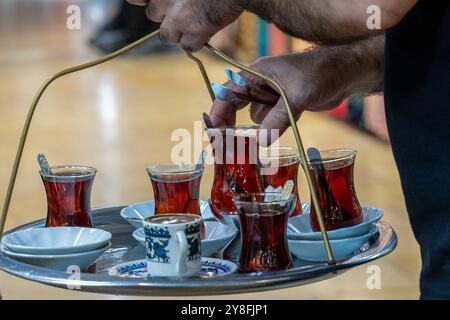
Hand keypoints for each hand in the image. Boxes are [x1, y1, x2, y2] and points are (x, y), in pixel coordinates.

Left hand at [127, 0, 243, 50]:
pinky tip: (205, 32)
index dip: (147, 3)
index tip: (148, 3)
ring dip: (177, 33)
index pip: (139, 0)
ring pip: (166, 36)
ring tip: (193, 24)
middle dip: (165, 16)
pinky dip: (195, 43)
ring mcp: (179, 19)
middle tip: (183, 12)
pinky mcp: (194, 33)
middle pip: (153, 15)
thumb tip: (133, 1)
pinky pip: (187, 47)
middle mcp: (166, 3)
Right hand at [209, 36, 384, 144]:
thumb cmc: (319, 75)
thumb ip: (277, 119)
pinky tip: (288, 123)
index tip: (214, 134)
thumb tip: (259, 142)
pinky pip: (271, 121)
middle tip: (230, 147)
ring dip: (262, 127)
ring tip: (274, 127)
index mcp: (255, 74)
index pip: (227, 94)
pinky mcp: (283, 104)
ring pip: (256, 118)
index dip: (218, 114)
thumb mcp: (295, 97)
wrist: (345, 73)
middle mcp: (259, 84)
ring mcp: (271, 95)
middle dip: (234, 126)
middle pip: (236, 107)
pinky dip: (274, 127)